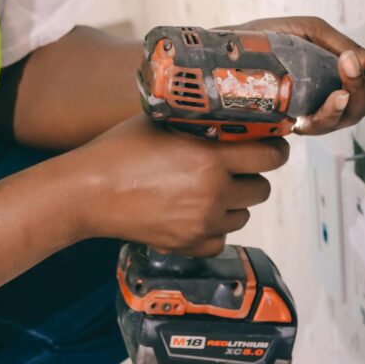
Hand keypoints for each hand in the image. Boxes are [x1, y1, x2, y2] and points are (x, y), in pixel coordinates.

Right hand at [72, 115, 288, 255]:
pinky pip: (221, 239)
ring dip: (233, 201)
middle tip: (233, 165)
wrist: (88, 192)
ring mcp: (202, 224)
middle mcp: (213, 194)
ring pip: (243, 214)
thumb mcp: (162, 122)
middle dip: (251, 174)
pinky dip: (214, 227)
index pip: (269, 156)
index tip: (273, 145)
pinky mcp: (189, 246)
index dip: (276, 149)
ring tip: (208, 188)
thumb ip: (198, 123)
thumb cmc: (119, 150)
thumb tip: (226, 117)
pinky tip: (194, 211)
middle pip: (261, 188)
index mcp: (211, 159)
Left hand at [228, 15, 364, 134]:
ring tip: (350, 65)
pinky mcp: (291, 121)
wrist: (215, 53)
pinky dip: (333, 107)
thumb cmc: (262, 42)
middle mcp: (336, 100)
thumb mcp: (310, 31)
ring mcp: (315, 113)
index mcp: (345, 77)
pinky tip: (336, 95)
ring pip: (354, 114)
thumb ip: (345, 45)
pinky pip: (321, 121)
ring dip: (358, 89)